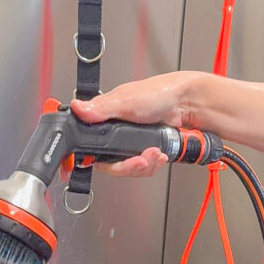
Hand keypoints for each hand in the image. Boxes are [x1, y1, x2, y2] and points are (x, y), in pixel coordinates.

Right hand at [70, 71, 200, 177]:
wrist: (187, 103)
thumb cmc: (158, 94)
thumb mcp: (125, 101)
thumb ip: (100, 109)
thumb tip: (77, 108)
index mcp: (106, 119)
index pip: (91, 148)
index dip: (96, 159)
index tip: (106, 164)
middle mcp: (117, 133)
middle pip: (112, 164)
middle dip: (128, 166)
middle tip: (140, 160)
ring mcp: (132, 144)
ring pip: (129, 169)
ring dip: (144, 165)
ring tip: (155, 152)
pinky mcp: (146, 150)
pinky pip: (144, 168)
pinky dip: (153, 165)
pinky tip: (160, 155)